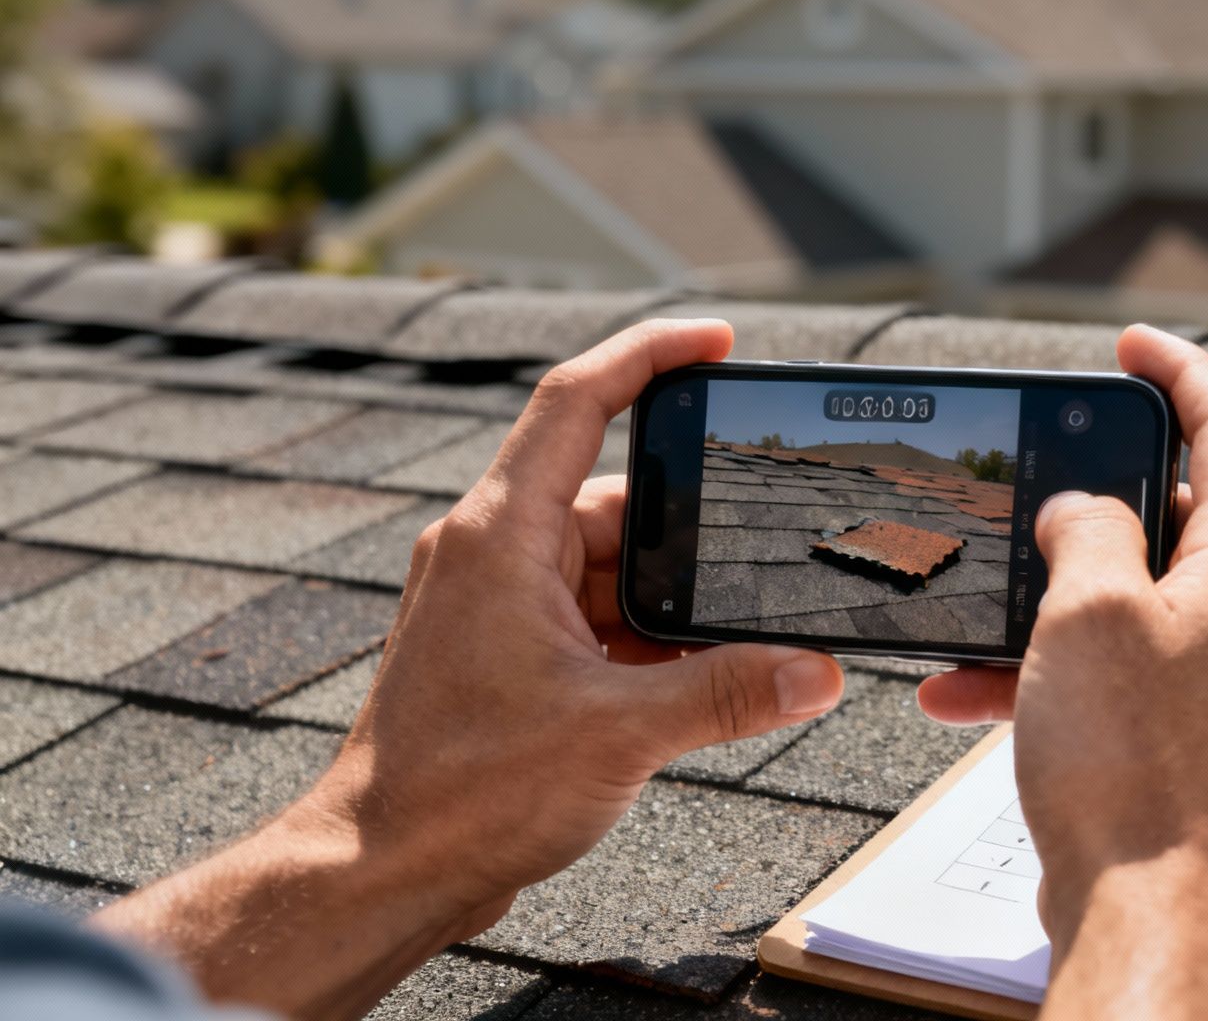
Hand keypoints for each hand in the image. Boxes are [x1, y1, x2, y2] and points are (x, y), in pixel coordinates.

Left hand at [92, 320, 846, 1019]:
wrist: (381, 873)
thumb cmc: (462, 795)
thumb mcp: (620, 735)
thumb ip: (730, 694)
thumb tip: (819, 673)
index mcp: (501, 535)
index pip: (577, 399)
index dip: (650, 353)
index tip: (717, 341)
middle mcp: (493, 552)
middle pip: (619, 499)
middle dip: (693, 535)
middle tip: (762, 561)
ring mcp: (496, 602)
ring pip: (613, 568)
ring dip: (672, 606)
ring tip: (732, 646)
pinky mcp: (506, 652)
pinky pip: (596, 617)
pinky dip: (647, 642)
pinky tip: (695, 685)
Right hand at [919, 325, 1207, 1018]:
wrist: (1156, 923)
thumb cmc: (1137, 778)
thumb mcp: (1086, 612)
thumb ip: (1084, 528)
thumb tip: (1081, 511)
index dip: (1179, 369)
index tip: (1133, 346)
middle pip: (1183, 515)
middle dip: (1091, 507)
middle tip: (1032, 499)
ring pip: (1139, 606)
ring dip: (1054, 608)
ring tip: (976, 628)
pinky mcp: (1206, 742)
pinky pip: (1127, 677)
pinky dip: (1059, 675)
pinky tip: (975, 697)